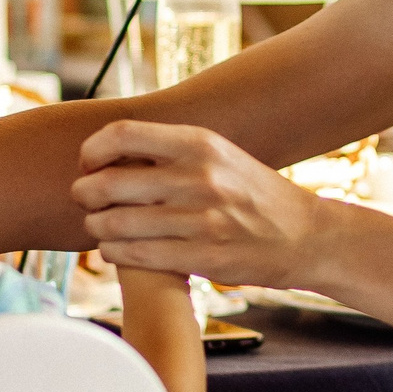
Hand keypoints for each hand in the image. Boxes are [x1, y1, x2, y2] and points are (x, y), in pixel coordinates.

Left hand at [70, 120, 328, 288]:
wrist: (307, 235)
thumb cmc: (253, 194)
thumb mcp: (221, 155)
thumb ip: (173, 149)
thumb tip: (113, 144)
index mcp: (201, 143)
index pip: (120, 134)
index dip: (92, 151)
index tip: (89, 164)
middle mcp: (200, 177)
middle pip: (108, 182)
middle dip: (85, 195)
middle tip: (86, 201)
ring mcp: (202, 219)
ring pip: (115, 224)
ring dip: (97, 228)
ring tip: (100, 228)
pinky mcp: (203, 256)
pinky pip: (135, 255)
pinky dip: (114, 253)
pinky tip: (115, 250)